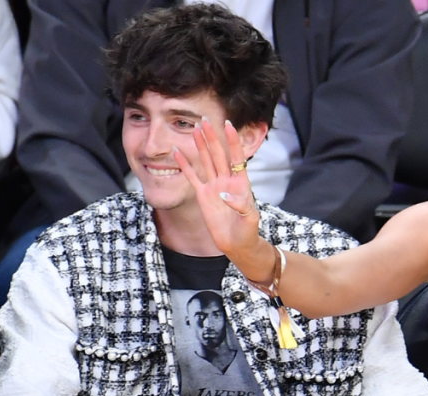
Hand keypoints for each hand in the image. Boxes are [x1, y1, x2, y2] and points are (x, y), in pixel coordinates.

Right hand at [173, 118, 264, 268]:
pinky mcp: (203, 196)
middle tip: (205, 120)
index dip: (233, 141)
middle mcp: (226, 180)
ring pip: (206, 161)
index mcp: (241, 182)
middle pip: (219, 154)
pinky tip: (178, 152)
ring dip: (200, 145)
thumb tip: (225, 196)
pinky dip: (185, 165)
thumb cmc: (248, 231)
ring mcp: (214, 187)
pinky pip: (192, 177)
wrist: (237, 244)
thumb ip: (241, 206)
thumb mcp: (250, 219)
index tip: (228, 124)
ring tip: (194, 129)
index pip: (237, 156)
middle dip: (213, 137)